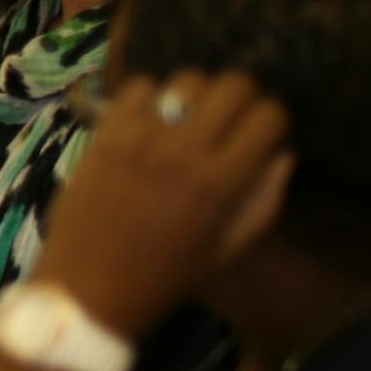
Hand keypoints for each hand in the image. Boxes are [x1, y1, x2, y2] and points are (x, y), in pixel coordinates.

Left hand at [32, 71, 294, 340]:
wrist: (86, 291)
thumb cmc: (162, 279)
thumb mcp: (226, 252)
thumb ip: (262, 203)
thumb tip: (284, 155)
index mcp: (221, 184)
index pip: (269, 117)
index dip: (273, 121)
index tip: (263, 132)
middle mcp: (183, 152)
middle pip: (233, 85)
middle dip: (242, 96)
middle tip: (231, 116)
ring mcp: (139, 139)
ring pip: (186, 79)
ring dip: (196, 93)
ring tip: (189, 116)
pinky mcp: (104, 135)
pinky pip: (137, 87)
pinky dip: (150, 96)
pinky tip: (150, 119)